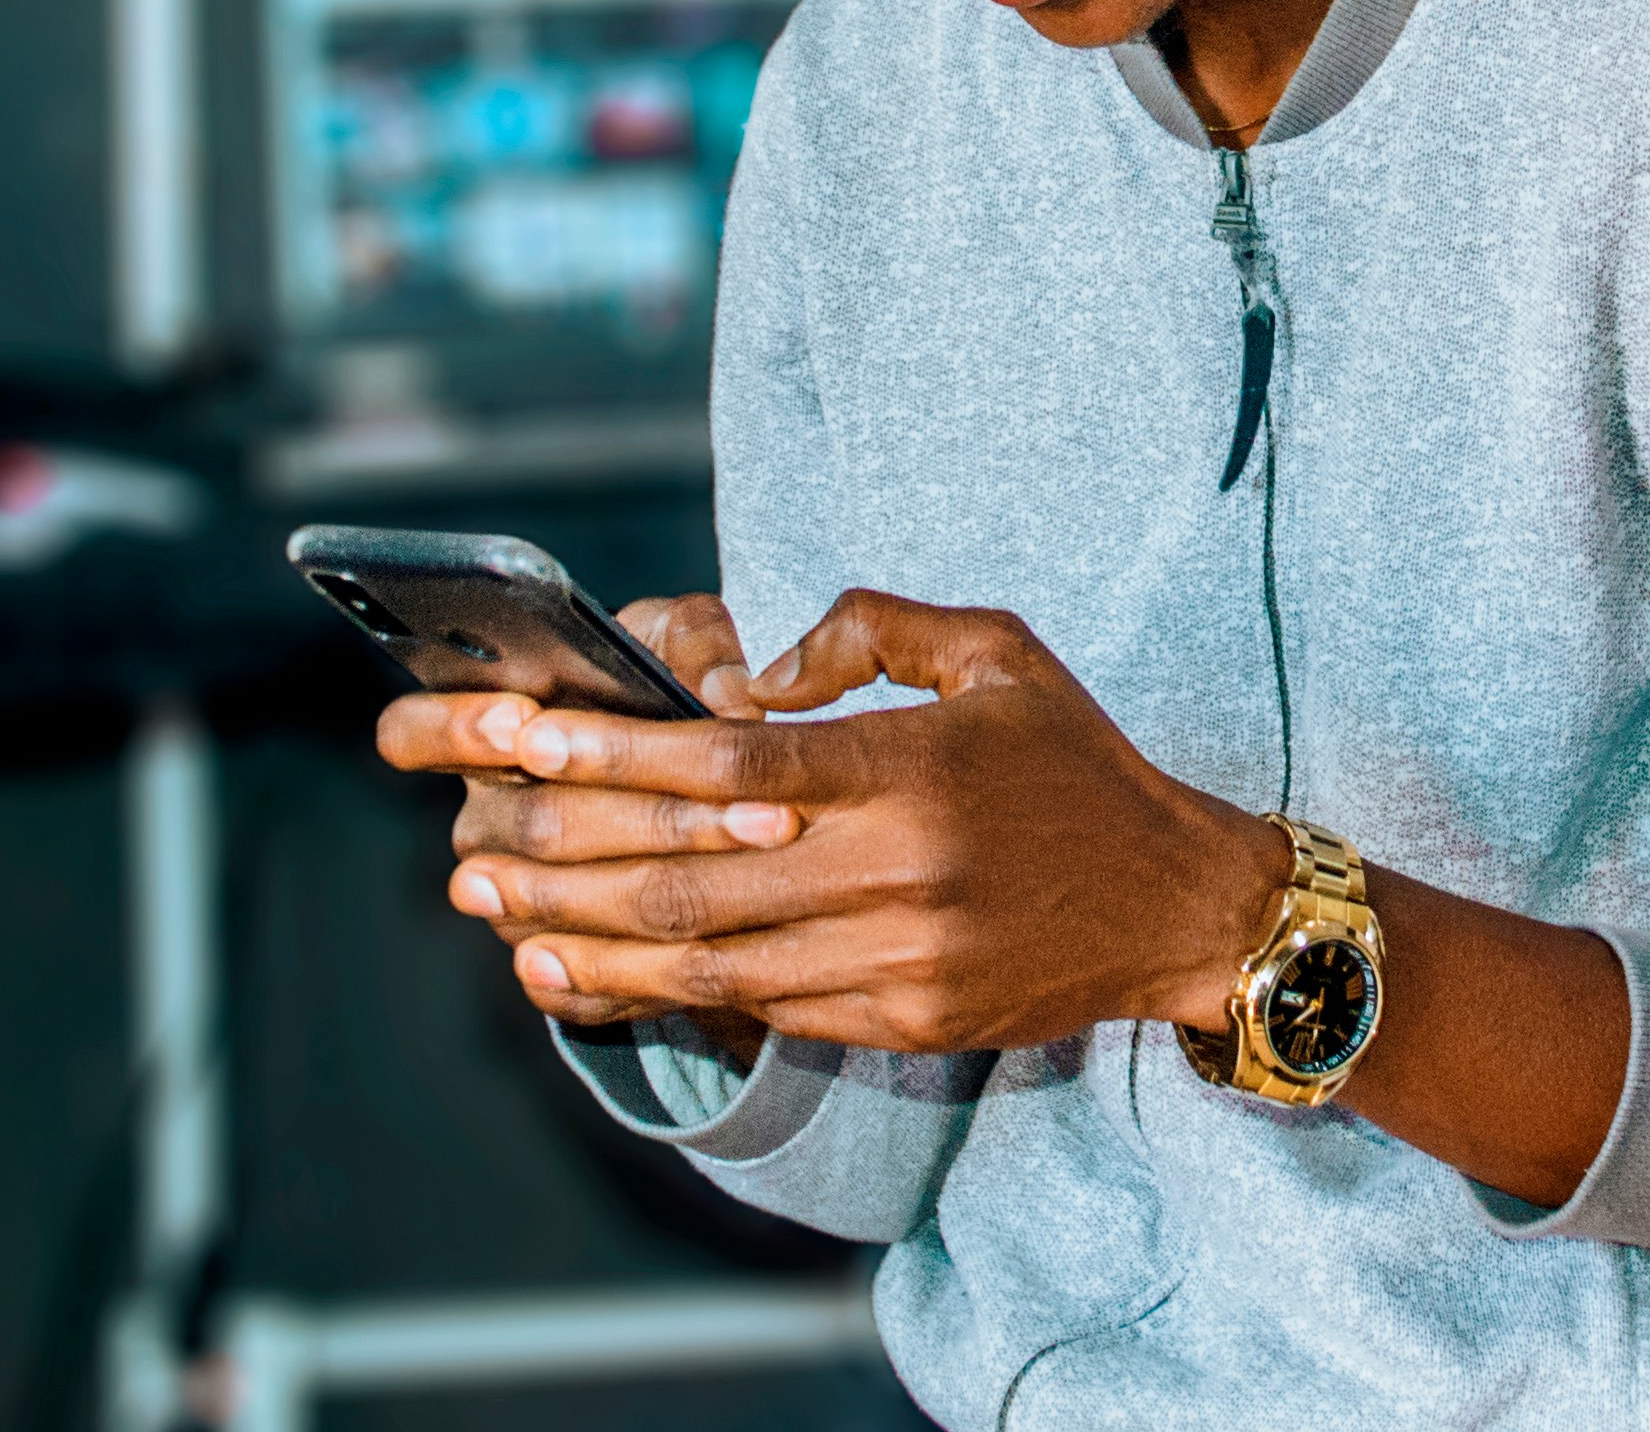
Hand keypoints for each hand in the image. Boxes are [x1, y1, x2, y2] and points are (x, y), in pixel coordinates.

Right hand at [374, 592, 796, 1049]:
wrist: (702, 796)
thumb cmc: (667, 692)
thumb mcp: (680, 641)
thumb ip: (696, 642)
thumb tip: (727, 699)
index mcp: (486, 729)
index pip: (412, 733)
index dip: (455, 729)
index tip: (522, 719)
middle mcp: (485, 817)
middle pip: (528, 822)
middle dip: (645, 806)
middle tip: (742, 791)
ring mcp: (508, 900)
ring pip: (561, 900)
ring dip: (669, 874)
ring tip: (763, 838)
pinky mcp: (548, 967)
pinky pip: (576, 981)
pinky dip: (647, 961)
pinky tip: (713, 939)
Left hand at [429, 589, 1287, 1052]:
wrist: (1179, 907)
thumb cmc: (1077, 764)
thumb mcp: (999, 651)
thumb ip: (873, 630)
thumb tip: (758, 669)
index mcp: (912, 769)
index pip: (732, 768)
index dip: (615, 757)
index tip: (524, 739)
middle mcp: (897, 872)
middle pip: (690, 873)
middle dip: (562, 857)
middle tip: (470, 840)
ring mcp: (894, 959)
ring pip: (704, 957)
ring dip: (584, 935)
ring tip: (495, 910)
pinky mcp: (898, 1019)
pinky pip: (752, 1010)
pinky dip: (654, 994)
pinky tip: (583, 972)